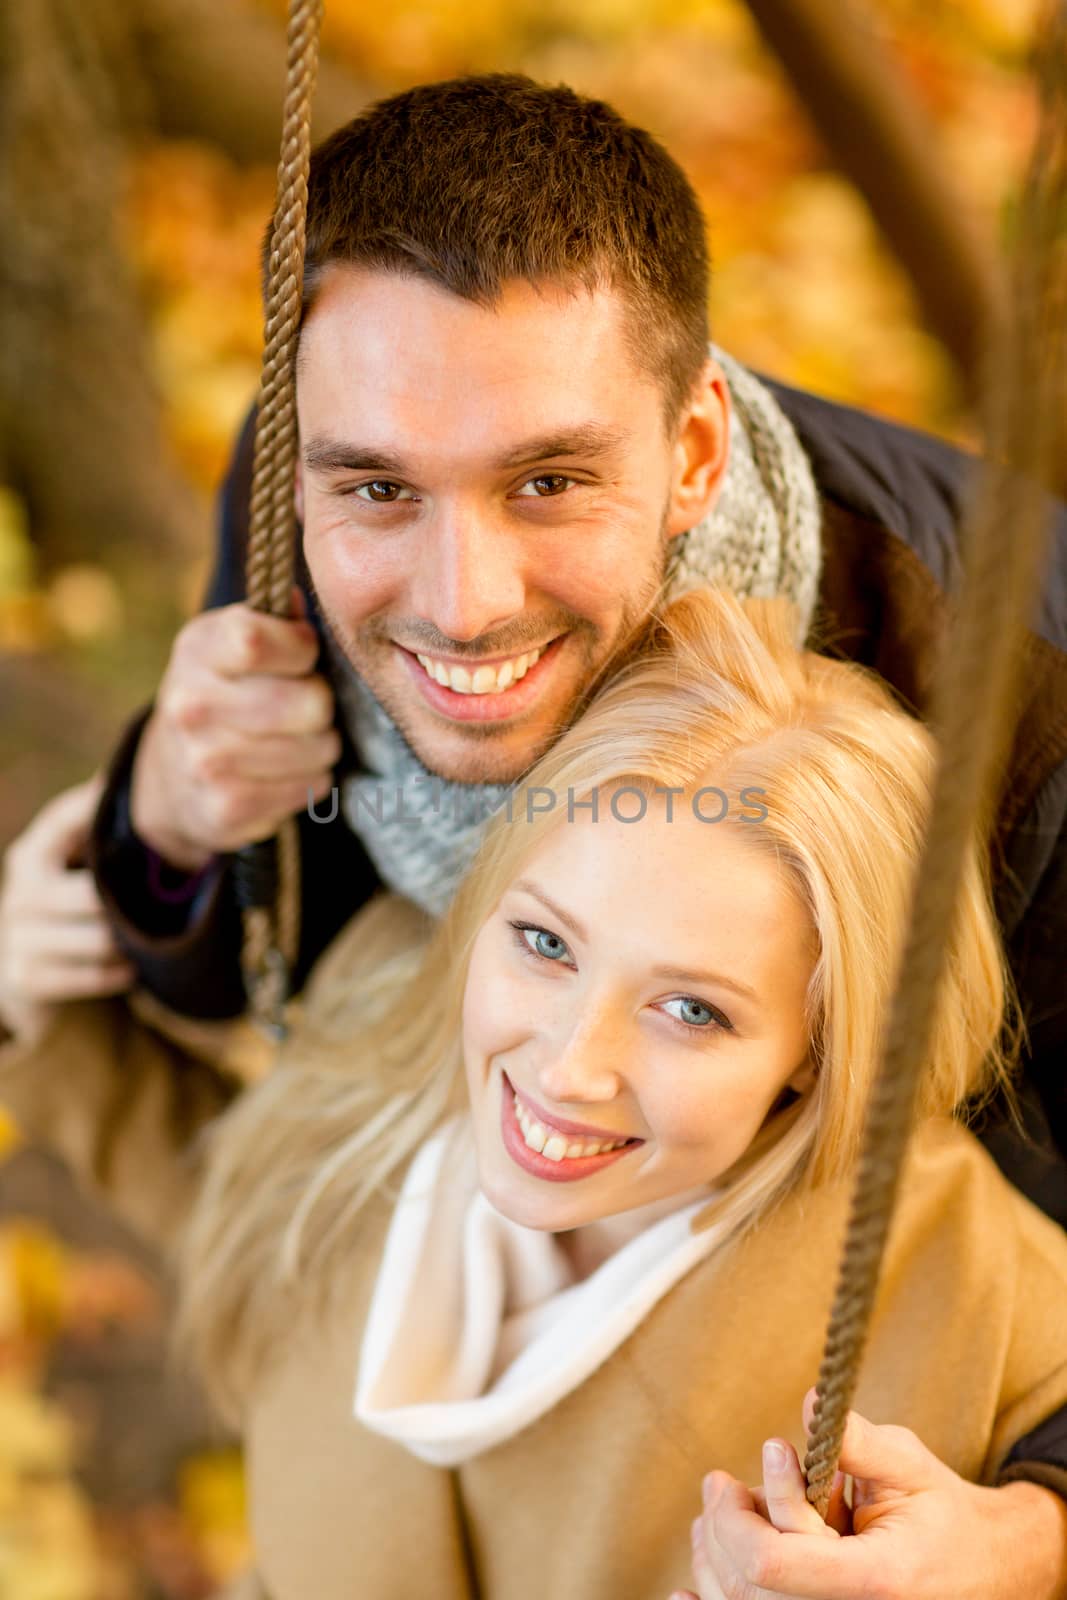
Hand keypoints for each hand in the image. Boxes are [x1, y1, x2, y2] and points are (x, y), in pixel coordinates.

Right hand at [0, 776, 135, 1043]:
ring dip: (133, 942)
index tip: (156, 821)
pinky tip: (133, 968)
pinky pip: (91, 975)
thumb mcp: (76, 861)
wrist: (33, 979)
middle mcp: (20, 893)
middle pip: (95, 894)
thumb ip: (95, 822)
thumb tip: (118, 774)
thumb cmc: (68, 906)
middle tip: (173, 902)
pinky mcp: (26, 979)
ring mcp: (17, 938)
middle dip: (136, 902)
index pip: (66, 823)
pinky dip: (119, 973)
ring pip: (100, 938)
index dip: (104, 819)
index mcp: (32, 855)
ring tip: (156, 937)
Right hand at [131, 589, 339, 870]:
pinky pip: (310, 786)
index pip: (258, 640)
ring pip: (320, 748)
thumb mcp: (232, 641)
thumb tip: (302, 601)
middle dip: (320, 703)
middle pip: (311, 703)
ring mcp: (206, 761)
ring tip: (292, 739)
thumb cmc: (224, 692)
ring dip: (320, 744)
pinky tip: (282, 771)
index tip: (302, 655)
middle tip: (302, 705)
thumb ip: (275, 619)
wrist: (172, 774)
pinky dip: (309, 779)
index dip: (301, 648)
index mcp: (197, 650)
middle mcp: (192, 705)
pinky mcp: (227, 808)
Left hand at [670, 1387, 1066, 1599]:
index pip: (775, 1564)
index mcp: (875, 1580)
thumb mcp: (911, 1467)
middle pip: (750, 1587)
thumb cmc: (944, 1514)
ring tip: (721, 1510)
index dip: (743, 1517)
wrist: (988, 1571)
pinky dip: (717, 1599)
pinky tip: (685, 1594)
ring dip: (716, 1557)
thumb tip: (807, 1402)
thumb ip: (857, 1442)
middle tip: (718, 1483)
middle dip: (723, 1527)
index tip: (739, 1470)